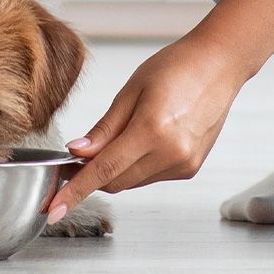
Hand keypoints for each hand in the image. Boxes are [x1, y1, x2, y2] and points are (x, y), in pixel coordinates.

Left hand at [46, 31, 250, 223]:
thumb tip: (77, 153)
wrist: (219, 65)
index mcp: (152, 130)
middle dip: (91, 175)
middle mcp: (171, 153)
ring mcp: (184, 164)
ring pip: (132, 182)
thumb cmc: (177, 67)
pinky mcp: (190, 168)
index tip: (54, 208)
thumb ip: (104, 128)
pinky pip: (150, 177)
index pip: (103, 170)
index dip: (75, 191)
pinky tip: (144, 139)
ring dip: (115, 169)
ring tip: (121, 135)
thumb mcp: (131, 90)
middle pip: (115, 182)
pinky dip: (136, 166)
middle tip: (75, 157)